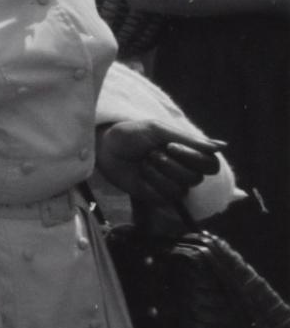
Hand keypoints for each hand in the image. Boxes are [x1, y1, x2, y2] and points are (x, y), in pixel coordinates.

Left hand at [96, 120, 223, 208]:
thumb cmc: (131, 134)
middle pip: (195, 178)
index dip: (195, 158)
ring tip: (144, 162)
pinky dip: (150, 184)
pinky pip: (165, 197)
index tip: (171, 146)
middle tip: (151, 153)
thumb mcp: (158, 130)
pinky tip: (140, 175)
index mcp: (188, 153)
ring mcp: (170, 184)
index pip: (211, 164)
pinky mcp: (156, 196)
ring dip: (158, 174)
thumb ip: (189, 140)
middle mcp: (183, 170)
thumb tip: (223, 146)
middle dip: (171, 164)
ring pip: (180, 189)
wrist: (104, 146)